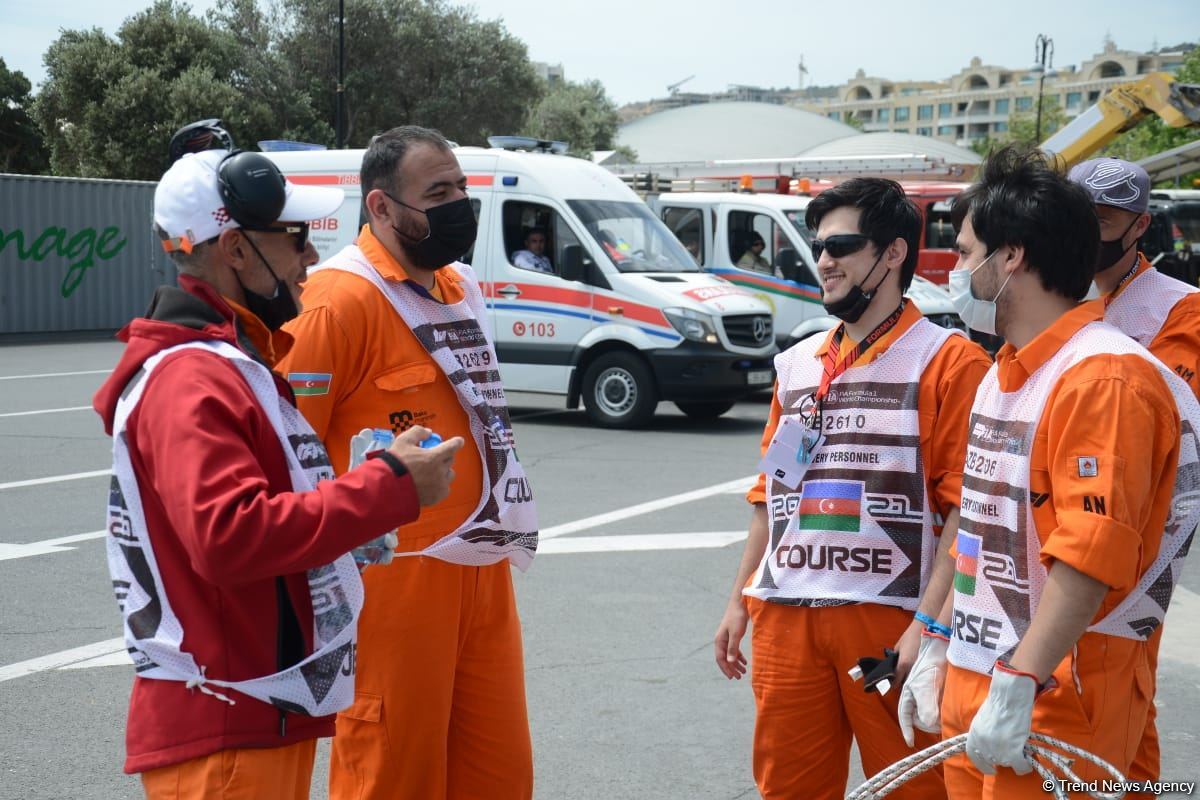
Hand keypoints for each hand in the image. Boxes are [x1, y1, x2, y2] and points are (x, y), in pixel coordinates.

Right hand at [387, 426, 464, 506]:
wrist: (387, 488)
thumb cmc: (395, 463)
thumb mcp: (403, 441)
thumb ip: (417, 432)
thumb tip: (428, 432)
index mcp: (434, 457)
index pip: (452, 446)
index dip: (456, 442)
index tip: (459, 441)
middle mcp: (440, 471)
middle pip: (450, 460)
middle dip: (445, 456)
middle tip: (434, 456)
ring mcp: (439, 485)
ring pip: (449, 475)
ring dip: (444, 471)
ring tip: (432, 472)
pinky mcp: (436, 497)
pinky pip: (445, 489)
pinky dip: (440, 485)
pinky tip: (430, 484)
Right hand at [714, 600, 749, 679]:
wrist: (740, 604)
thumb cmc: (737, 618)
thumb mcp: (736, 634)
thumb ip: (733, 648)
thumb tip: (730, 662)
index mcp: (719, 641)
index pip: (721, 659)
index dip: (726, 669)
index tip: (733, 677)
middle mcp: (721, 641)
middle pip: (724, 659)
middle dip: (731, 668)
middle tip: (739, 677)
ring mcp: (726, 638)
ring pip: (729, 655)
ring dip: (735, 664)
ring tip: (743, 672)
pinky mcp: (732, 635)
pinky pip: (733, 649)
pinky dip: (738, 656)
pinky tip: (744, 662)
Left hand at [893, 618, 924, 685]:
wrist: (926, 629)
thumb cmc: (910, 636)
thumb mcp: (898, 646)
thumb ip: (895, 657)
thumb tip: (894, 664)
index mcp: (903, 664)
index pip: (896, 680)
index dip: (892, 684)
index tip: (889, 684)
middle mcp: (912, 669)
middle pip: (905, 683)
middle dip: (900, 682)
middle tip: (897, 680)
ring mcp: (921, 668)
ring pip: (913, 680)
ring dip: (909, 680)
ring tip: (905, 676)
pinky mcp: (927, 666)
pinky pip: (920, 675)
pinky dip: (917, 675)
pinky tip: (914, 672)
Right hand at [897, 630, 948, 746]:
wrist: (939, 641)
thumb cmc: (925, 661)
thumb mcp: (923, 686)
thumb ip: (925, 707)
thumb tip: (929, 724)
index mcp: (907, 691)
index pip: (904, 715)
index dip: (906, 729)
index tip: (910, 743)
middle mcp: (915, 691)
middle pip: (919, 714)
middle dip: (928, 721)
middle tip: (939, 725)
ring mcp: (927, 689)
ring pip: (930, 709)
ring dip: (938, 715)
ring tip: (947, 717)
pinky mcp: (938, 686)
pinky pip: (940, 702)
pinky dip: (944, 707)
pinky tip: (951, 706)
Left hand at [965, 662, 1037, 774]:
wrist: (1009, 697)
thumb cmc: (998, 704)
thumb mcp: (982, 721)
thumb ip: (983, 736)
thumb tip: (989, 747)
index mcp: (973, 737)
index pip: (975, 757)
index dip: (984, 765)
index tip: (992, 768)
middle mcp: (982, 746)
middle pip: (994, 760)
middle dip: (1003, 757)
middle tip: (1012, 751)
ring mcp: (997, 751)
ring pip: (1008, 763)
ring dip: (1015, 759)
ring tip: (1020, 749)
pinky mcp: (1013, 752)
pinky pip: (1020, 766)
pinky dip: (1025, 766)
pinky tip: (1028, 760)